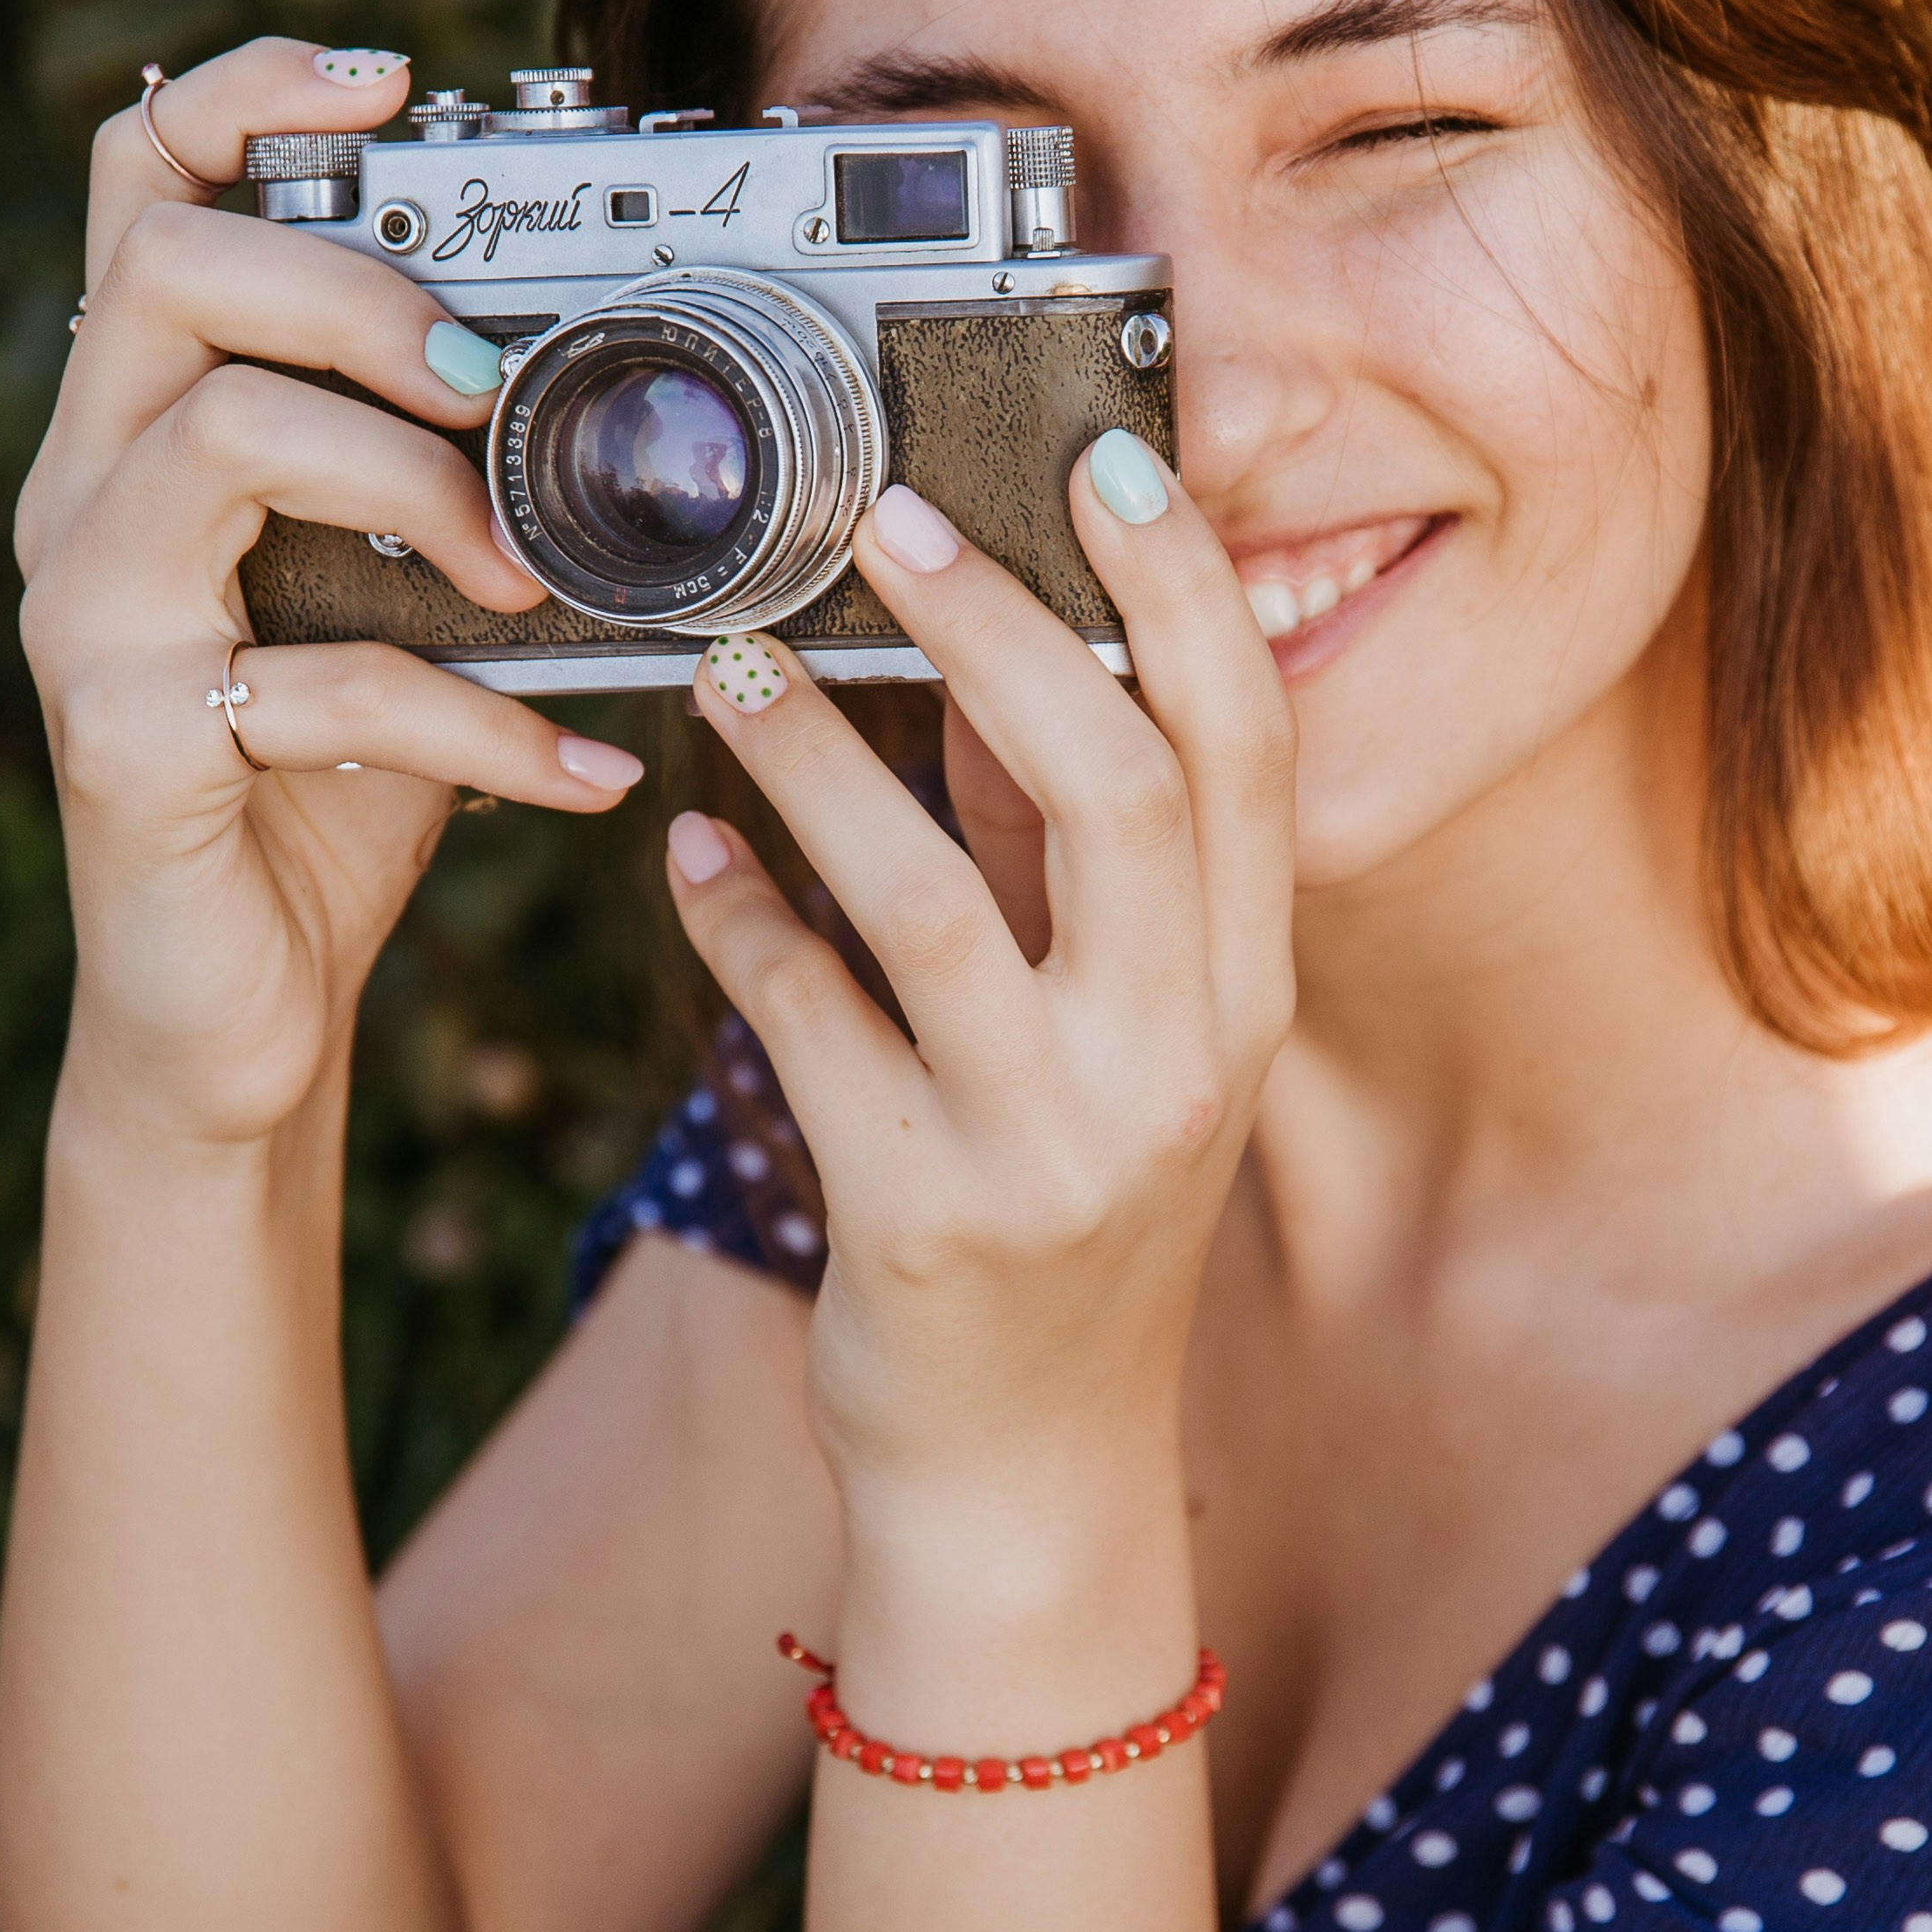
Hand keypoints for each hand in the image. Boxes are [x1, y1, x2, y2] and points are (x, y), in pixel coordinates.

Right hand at [18, 36, 643, 1150]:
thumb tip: (638, 394)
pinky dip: (478, 723)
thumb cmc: (328, 793)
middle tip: (493, 380)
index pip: (134, 188)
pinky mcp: (126, 740)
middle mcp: (82, 497)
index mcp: (141, 431)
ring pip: (220, 434)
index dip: (247, 98)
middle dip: (357, 295)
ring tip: (529, 576)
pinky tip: (580, 768)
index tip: (391, 83)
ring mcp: (86, 615)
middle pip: (169, 272)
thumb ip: (457, 488)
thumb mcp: (406, 606)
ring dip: (411, 482)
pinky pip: (314, 682)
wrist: (237, 1014)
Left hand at [665, 464, 1296, 1511]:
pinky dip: (738, 925)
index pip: (1242, 748)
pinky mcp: (922, 1222)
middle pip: (1108, 785)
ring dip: (816, 759)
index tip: (1101, 457)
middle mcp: (1173, 1063)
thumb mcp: (1126, 1044)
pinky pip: (807, 1026)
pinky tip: (689, 861)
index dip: (1181, 591)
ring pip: (928, 899)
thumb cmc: (1066, 1217)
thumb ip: (1080, 867)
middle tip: (883, 522)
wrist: (1026, 1473)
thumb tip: (1010, 647)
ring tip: (727, 667)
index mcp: (1242, 997)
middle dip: (993, 629)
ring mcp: (1052, 1149)